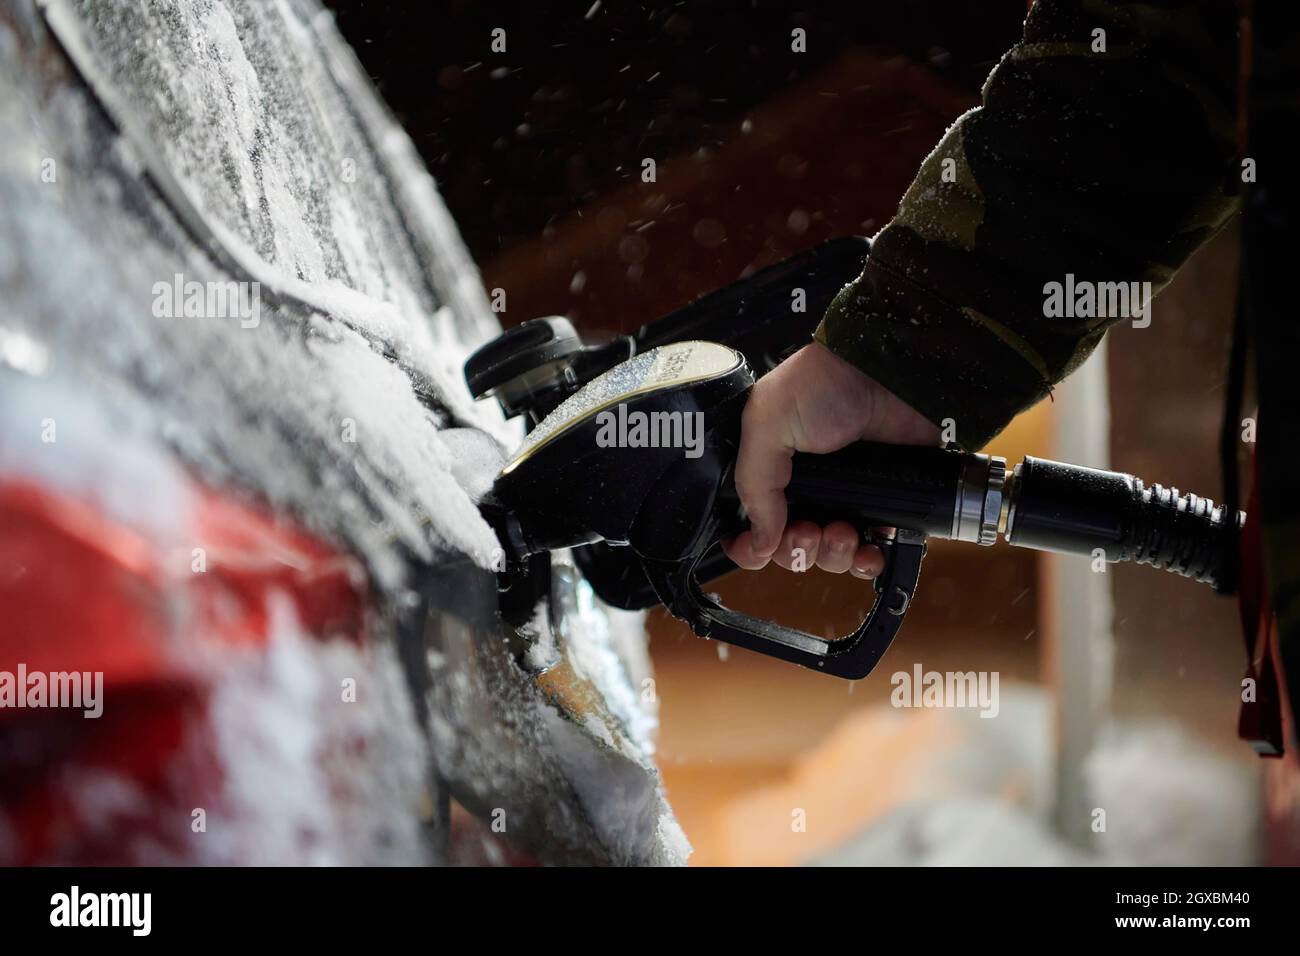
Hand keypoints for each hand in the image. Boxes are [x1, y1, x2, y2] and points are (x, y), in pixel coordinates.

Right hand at [721, 342, 940, 577]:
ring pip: (829, 556)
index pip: (750, 525)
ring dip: (833, 555)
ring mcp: (844, 498)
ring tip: (843, 531)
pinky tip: (869, 549)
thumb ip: (754, 485)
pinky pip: (871, 551)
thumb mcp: (766, 424)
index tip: (756, 550)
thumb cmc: (823, 383)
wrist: (886, 373)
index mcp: (770, 470)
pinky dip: (868, 560)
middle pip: (789, 549)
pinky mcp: (882, 504)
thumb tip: (757, 541)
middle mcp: (804, 489)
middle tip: (808, 531)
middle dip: (797, 550)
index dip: (749, 546)